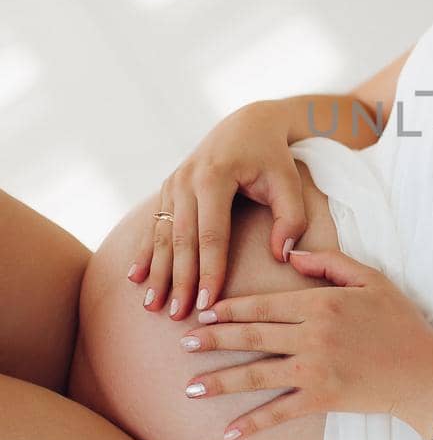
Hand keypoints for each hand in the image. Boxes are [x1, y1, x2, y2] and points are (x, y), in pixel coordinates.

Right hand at [128, 100, 307, 320]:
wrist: (247, 123)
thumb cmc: (272, 156)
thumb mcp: (288, 182)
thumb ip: (290, 218)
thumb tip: (281, 255)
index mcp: (215, 177)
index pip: (212, 235)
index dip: (208, 271)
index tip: (206, 304)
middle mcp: (187, 180)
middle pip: (182, 239)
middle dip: (178, 280)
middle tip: (176, 315)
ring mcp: (173, 183)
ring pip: (163, 235)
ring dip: (157, 271)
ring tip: (152, 305)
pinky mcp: (168, 189)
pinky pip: (154, 225)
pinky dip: (145, 252)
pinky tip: (136, 277)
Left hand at [177, 246, 432, 439]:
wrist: (426, 374)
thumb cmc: (402, 323)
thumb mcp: (372, 279)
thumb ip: (330, 263)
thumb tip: (290, 255)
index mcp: (322, 304)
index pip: (265, 304)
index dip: (231, 308)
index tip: (204, 311)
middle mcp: (312, 336)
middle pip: (253, 336)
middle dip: (214, 340)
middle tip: (184, 344)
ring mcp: (315, 370)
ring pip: (257, 375)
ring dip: (220, 381)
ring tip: (190, 388)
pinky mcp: (322, 399)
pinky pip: (280, 412)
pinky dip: (253, 424)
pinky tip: (228, 432)